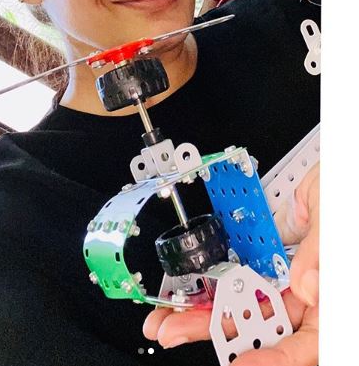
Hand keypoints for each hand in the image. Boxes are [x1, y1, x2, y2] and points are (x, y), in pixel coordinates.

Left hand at [143, 164, 319, 363]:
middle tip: (175, 330)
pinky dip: (217, 277)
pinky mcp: (268, 254)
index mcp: (331, 296)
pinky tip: (193, 284)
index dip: (271, 358)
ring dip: (208, 307)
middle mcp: (309, 291)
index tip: (238, 362)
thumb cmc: (346, 192)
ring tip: (171, 314)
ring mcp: (286, 273)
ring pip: (245, 299)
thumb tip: (308, 287)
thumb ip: (321, 254)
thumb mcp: (337, 221)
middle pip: (262, 324)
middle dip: (216, 329)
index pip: (305, 342)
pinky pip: (240, 269)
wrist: (337, 166)